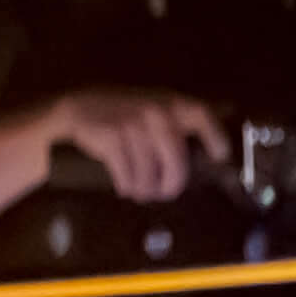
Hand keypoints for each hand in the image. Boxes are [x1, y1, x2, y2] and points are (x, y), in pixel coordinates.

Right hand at [45, 86, 229, 202]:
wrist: (77, 108)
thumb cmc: (121, 113)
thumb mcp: (152, 108)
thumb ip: (176, 124)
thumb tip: (205, 157)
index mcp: (170, 103)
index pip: (202, 116)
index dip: (215, 138)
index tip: (219, 157)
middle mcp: (155, 112)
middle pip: (176, 160)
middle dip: (172, 183)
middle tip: (167, 193)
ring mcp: (133, 125)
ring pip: (149, 172)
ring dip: (145, 189)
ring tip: (141, 191)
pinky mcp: (112, 139)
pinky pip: (126, 173)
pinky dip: (126, 185)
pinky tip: (125, 187)